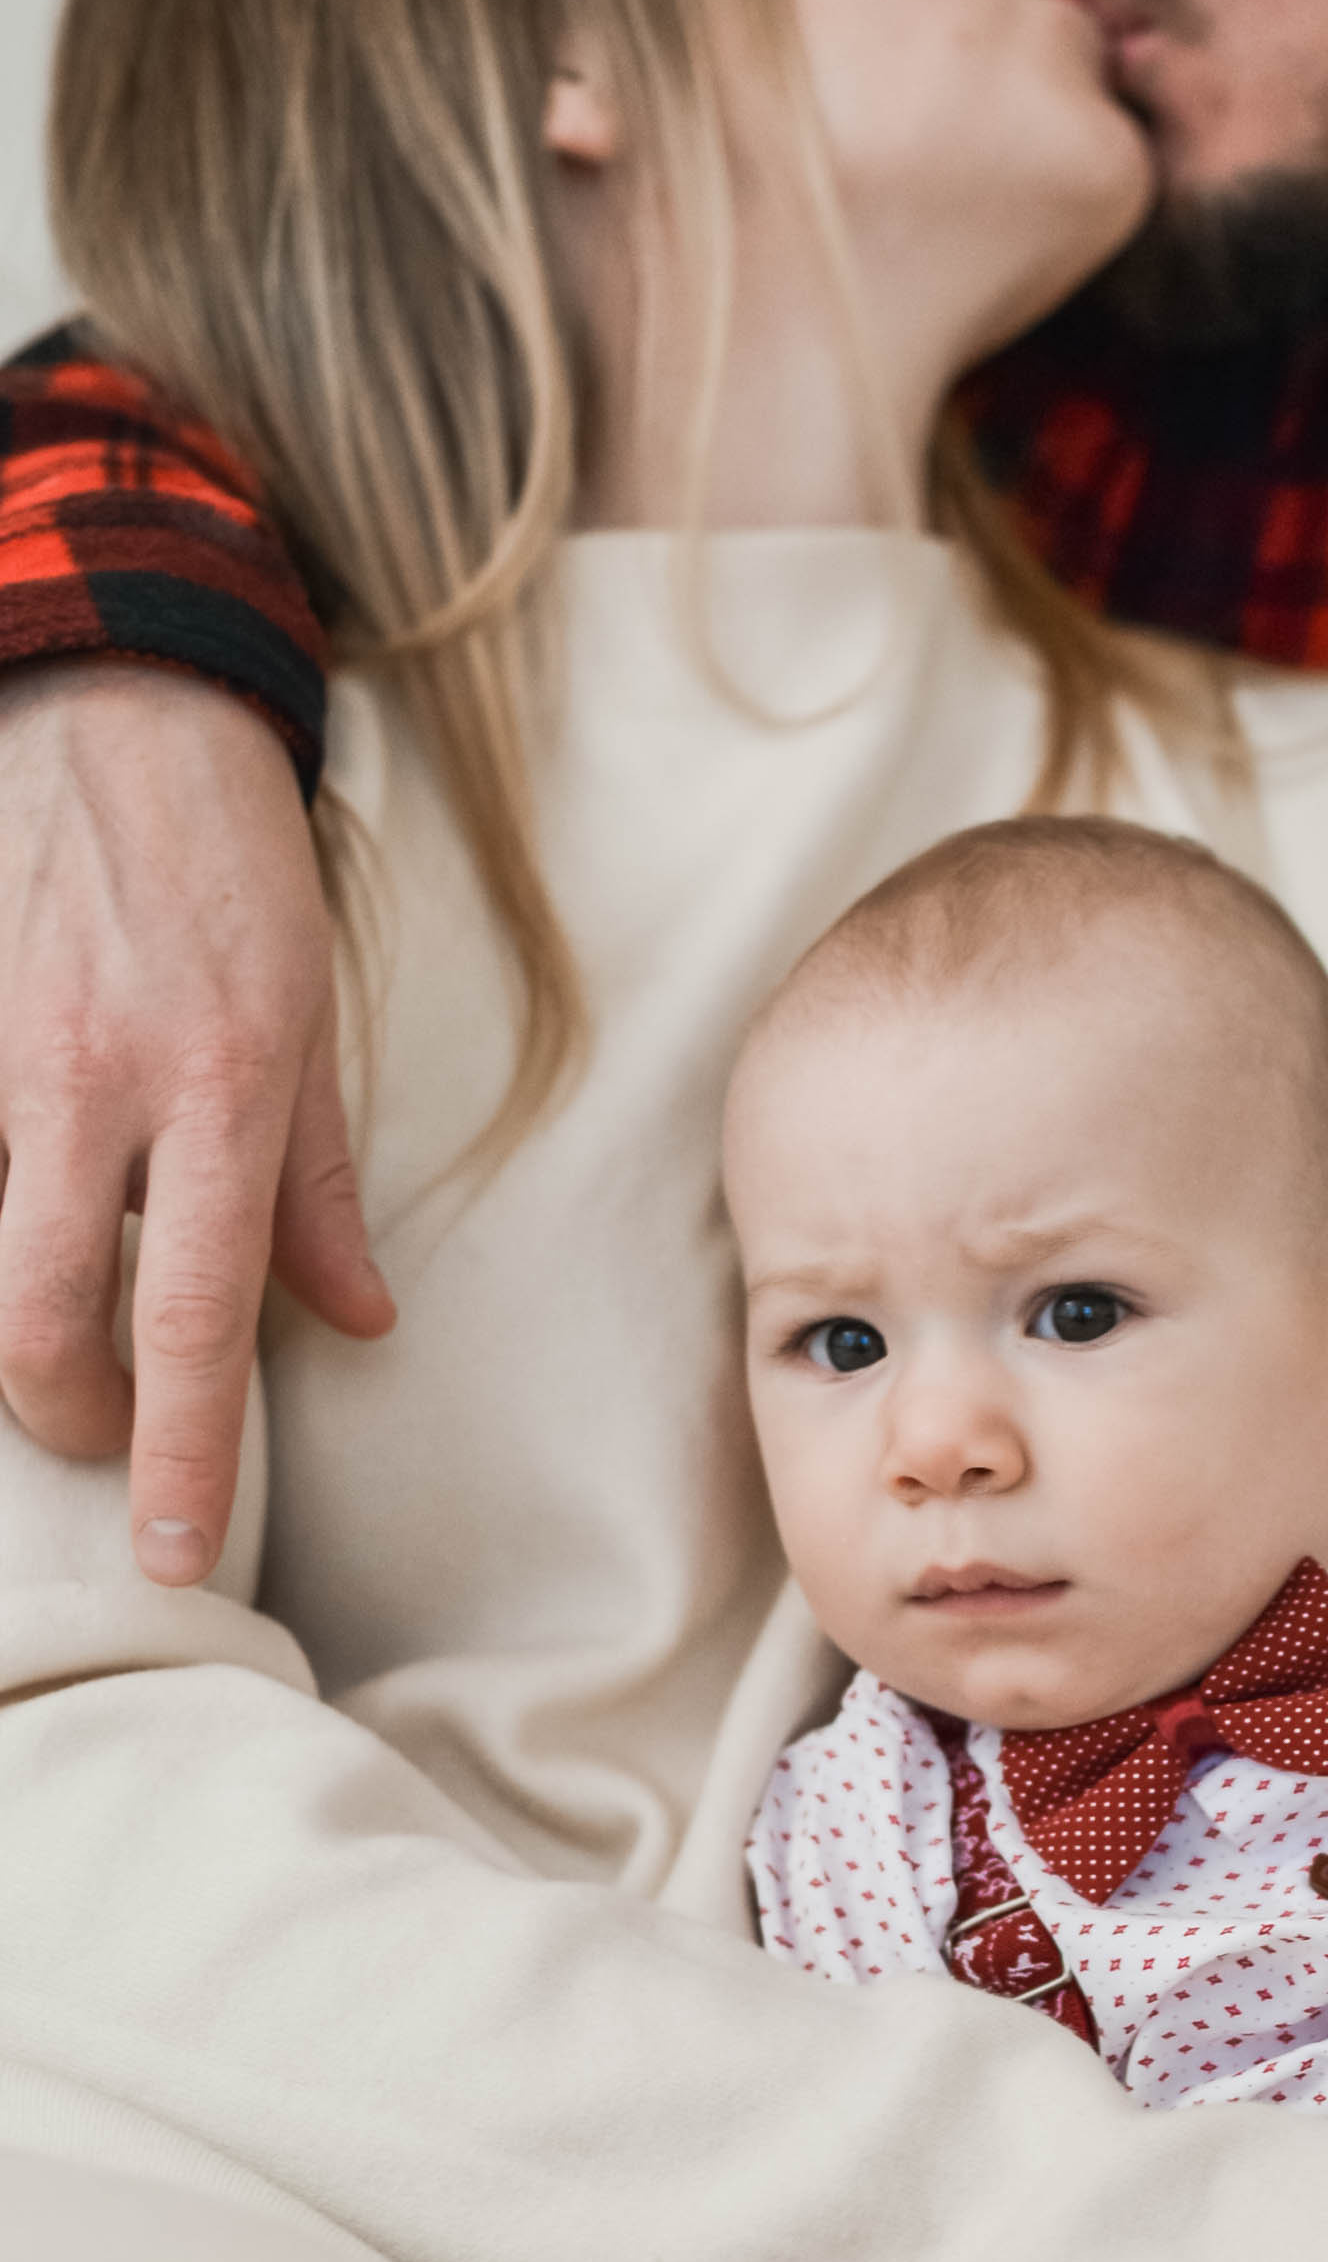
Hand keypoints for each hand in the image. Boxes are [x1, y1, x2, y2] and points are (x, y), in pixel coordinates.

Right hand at [0, 660, 390, 1575]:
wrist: (111, 712)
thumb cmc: (230, 871)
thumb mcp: (311, 1024)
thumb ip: (319, 1190)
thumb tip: (357, 1323)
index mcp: (219, 1091)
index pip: (200, 1315)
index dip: (186, 1448)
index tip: (179, 1549)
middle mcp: (97, 1086)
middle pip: (44, 1317)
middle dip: (72, 1416)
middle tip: (113, 1443)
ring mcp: (4, 1062)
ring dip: (31, 1330)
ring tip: (82, 1351)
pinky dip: (6, 1219)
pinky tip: (42, 1224)